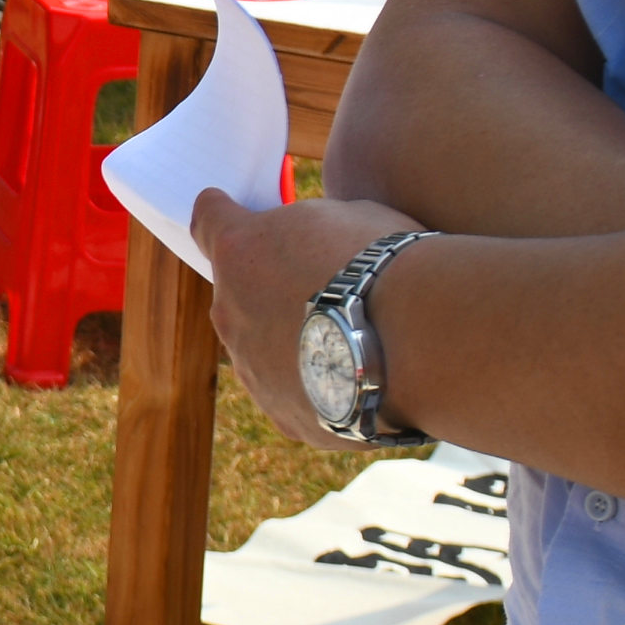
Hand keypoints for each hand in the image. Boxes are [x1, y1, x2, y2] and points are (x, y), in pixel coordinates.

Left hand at [200, 192, 415, 440]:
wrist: (416, 344)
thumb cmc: (388, 263)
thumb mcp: (348, 217)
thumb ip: (313, 230)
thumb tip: (314, 244)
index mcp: (240, 251)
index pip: (208, 220)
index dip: (224, 212)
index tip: (230, 208)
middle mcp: (230, 313)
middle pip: (238, 294)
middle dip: (271, 288)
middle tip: (324, 286)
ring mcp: (254, 372)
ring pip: (264, 350)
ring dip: (296, 341)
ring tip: (353, 338)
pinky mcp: (286, 416)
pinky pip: (298, 394)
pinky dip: (322, 384)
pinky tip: (364, 377)